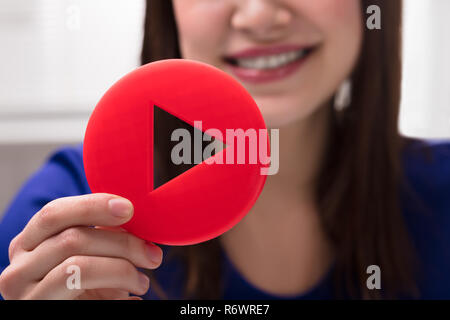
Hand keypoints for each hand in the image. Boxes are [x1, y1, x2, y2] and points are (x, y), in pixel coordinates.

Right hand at [0, 193, 162, 299]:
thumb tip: (131, 219)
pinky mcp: (40, 311)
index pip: (55, 212)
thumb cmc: (85, 290)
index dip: (93, 205)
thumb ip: (102, 236)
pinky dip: (115, 292)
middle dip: (122, 243)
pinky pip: (82, 293)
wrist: (72, 314)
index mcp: (30, 243)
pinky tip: (131, 297)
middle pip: (72, 238)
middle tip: (152, 255)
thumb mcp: (89, 258)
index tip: (129, 208)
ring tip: (142, 282)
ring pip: (78, 266)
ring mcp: (25, 294)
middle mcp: (19, 267)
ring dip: (122, 270)